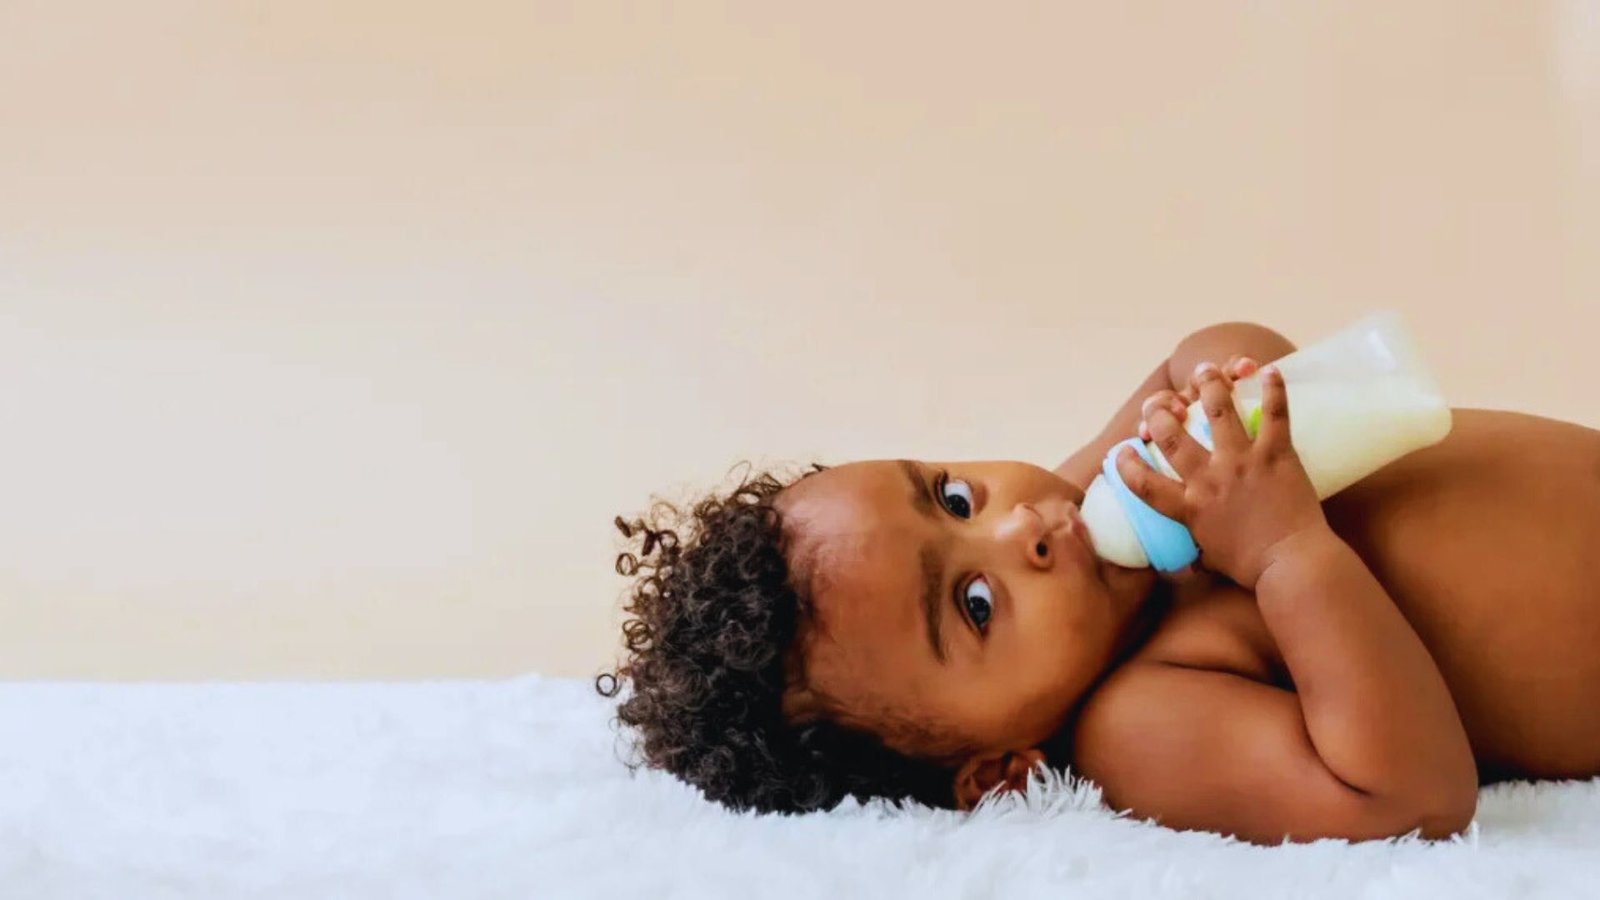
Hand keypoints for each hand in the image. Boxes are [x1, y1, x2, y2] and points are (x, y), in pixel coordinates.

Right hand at [1117, 362, 1327, 588]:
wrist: (1293, 565)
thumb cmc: (1252, 568)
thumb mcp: (1210, 559)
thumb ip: (1193, 553)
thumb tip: (1180, 567)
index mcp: (1189, 507)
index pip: (1143, 482)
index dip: (1125, 464)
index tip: (1121, 451)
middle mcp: (1208, 479)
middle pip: (1172, 435)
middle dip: (1159, 413)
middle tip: (1160, 404)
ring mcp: (1242, 462)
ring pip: (1218, 410)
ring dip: (1209, 385)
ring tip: (1205, 370)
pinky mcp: (1276, 454)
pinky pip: (1274, 414)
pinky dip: (1273, 390)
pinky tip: (1269, 370)